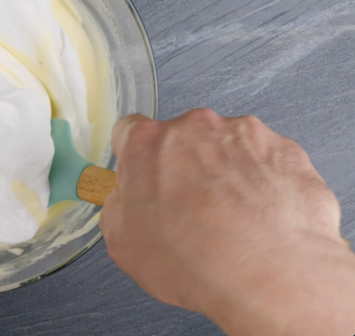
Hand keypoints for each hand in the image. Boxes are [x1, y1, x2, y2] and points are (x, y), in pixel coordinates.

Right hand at [100, 109, 354, 335]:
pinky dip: (262, 183)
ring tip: (231, 221)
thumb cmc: (197, 258)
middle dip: (183, 168)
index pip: (129, 132)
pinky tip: (260, 218)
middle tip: (189, 211)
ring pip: (225, 148)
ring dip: (224, 174)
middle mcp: (194, 128)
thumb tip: (125, 203)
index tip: (143, 178)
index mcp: (147, 144)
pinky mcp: (284, 151)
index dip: (135, 159)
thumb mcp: (123, 245)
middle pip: (181, 139)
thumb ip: (118, 208)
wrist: (269, 274)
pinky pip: (265, 161)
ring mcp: (243, 136)